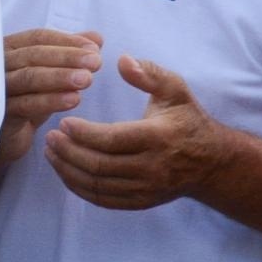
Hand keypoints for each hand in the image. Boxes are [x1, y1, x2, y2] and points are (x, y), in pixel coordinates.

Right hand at [0, 28, 101, 164]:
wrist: (5, 137)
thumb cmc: (26, 98)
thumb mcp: (49, 74)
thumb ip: (69, 54)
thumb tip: (96, 38)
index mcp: (8, 48)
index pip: (37, 37)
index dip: (67, 41)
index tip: (94, 48)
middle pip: (33, 54)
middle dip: (67, 57)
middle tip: (96, 62)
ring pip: (29, 77)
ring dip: (60, 77)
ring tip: (87, 80)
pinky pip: (26, 104)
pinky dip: (51, 101)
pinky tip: (74, 100)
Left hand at [44, 54, 222, 210]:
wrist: (211, 163)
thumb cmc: (187, 120)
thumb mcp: (175, 90)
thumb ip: (149, 74)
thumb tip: (122, 60)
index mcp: (158, 137)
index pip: (111, 140)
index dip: (83, 133)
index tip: (63, 122)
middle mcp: (152, 167)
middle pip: (99, 165)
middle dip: (69, 152)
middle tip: (49, 137)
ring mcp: (146, 189)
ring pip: (98, 186)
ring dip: (68, 171)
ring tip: (51, 152)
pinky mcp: (141, 202)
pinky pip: (103, 200)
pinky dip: (79, 188)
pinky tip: (65, 171)